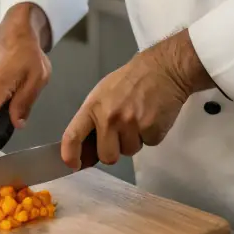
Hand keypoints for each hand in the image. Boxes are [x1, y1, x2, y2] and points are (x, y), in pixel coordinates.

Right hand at [0, 3, 52, 129]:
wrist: (15, 36)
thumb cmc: (28, 55)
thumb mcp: (36, 79)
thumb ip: (24, 103)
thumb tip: (16, 125)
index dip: (1, 134)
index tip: (11, 134)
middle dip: (11, 116)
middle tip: (26, 98)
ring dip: (10, 108)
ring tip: (21, 90)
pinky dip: (6, 102)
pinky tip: (15, 88)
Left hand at [61, 30, 213, 168]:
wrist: (163, 69)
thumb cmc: (131, 81)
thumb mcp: (103, 94)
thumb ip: (93, 121)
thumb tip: (85, 153)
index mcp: (93, 106)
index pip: (72, 136)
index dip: (70, 155)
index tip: (72, 165)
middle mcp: (110, 117)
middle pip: (106, 156)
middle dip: (114, 149)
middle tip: (122, 131)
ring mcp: (131, 124)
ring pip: (129, 152)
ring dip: (134, 140)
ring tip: (139, 117)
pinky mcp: (152, 129)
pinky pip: (148, 144)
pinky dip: (150, 135)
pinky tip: (151, 117)